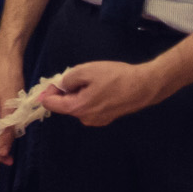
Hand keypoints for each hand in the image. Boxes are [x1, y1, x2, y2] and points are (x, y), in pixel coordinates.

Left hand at [39, 59, 167, 127]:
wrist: (144, 86)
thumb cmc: (114, 77)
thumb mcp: (85, 71)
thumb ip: (67, 79)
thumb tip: (58, 86)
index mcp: (77, 108)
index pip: (51, 104)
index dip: (48, 91)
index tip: (54, 80)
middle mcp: (85, 119)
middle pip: (65, 104)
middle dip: (66, 90)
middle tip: (78, 75)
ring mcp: (97, 121)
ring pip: (78, 104)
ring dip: (79, 92)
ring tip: (93, 80)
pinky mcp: (107, 118)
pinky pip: (90, 106)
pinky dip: (89, 97)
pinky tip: (101, 87)